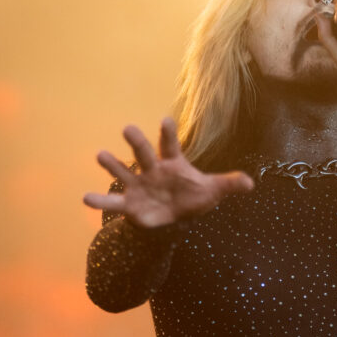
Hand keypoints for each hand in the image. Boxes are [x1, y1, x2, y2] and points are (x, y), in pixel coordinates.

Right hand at [83, 118, 253, 227]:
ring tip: (100, 154)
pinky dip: (99, 201)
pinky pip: (113, 203)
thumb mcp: (212, 192)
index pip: (170, 145)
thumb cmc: (191, 197)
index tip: (165, 119)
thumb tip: (251, 183)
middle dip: (137, 142)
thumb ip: (228, 184)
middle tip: (128, 128)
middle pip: (143, 153)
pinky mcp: (129, 204)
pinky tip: (85, 197)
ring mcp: (138, 185)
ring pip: (122, 171)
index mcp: (172, 163)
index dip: (168, 133)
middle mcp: (151, 170)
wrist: (172, 217)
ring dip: (112, 164)